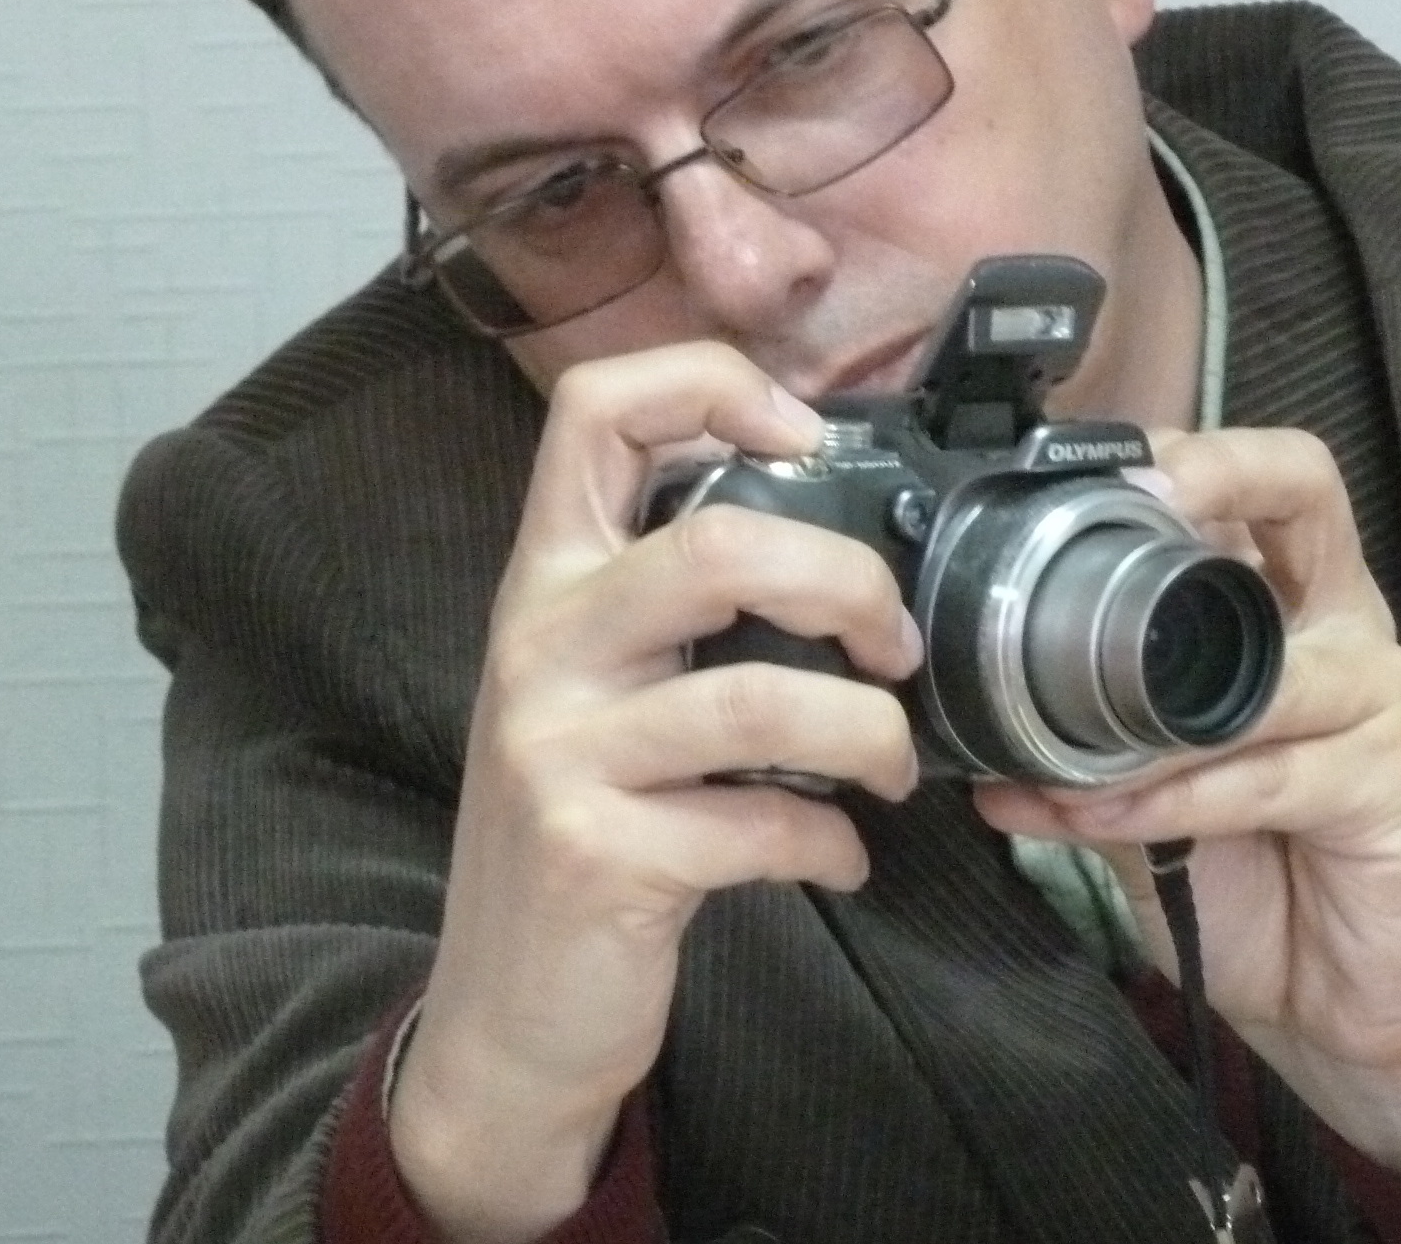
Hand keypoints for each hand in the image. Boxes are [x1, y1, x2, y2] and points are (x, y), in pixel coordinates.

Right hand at [390, 343, 924, 1242]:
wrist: (508, 1015)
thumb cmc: (586, 825)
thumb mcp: (601, 687)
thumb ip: (675, 601)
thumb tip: (831, 530)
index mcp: (548, 576)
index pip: (597, 408)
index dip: (715, 386)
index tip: (806, 440)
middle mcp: (541, 643)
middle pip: (721, 545)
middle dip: (851, 585)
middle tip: (892, 646)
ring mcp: (561, 750)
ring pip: (763, 697)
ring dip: (869, 734)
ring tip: (890, 766)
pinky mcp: (599, 854)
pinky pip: (764, 822)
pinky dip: (831, 842)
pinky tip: (838, 857)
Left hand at [975, 428, 1400, 1193]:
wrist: (1337, 1004)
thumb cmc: (1243, 875)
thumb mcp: (1141, 784)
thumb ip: (1081, 722)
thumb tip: (963, 687)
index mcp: (1291, 606)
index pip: (1272, 479)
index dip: (1200, 449)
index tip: (1107, 463)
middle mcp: (1347, 629)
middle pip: (1309, 492)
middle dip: (1213, 477)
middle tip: (1129, 503)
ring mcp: (1381, 700)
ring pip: (1251, 670)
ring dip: (1138, 722)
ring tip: (1052, 765)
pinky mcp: (1394, 782)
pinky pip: (1262, 772)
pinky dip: (1168, 798)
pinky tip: (1102, 821)